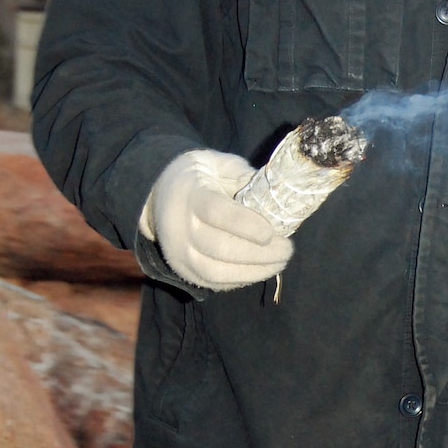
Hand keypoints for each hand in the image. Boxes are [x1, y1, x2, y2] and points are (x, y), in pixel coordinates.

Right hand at [141, 150, 292, 291]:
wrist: (160, 196)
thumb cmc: (200, 177)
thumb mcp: (219, 164)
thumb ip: (245, 177)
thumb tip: (277, 195)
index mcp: (190, 194)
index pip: (217, 213)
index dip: (247, 225)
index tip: (272, 231)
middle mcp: (179, 226)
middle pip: (220, 248)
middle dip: (260, 254)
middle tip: (287, 250)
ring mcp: (178, 252)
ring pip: (217, 272)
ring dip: (255, 271)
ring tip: (279, 263)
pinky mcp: (183, 270)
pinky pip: (214, 283)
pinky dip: (241, 279)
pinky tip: (261, 270)